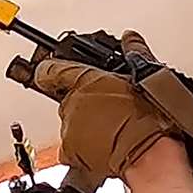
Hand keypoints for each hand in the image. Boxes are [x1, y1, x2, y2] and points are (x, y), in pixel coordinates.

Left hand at [30, 32, 174, 178]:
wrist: (147, 153)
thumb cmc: (148, 117)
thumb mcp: (147, 75)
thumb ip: (134, 52)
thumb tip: (131, 39)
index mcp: (85, 79)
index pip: (52, 70)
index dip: (48, 70)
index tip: (44, 70)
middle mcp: (72, 104)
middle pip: (68, 100)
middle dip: (85, 104)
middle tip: (109, 109)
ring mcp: (69, 130)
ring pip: (71, 125)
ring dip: (85, 127)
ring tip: (113, 131)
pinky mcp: (71, 154)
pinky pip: (72, 150)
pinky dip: (84, 151)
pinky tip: (106, 148)